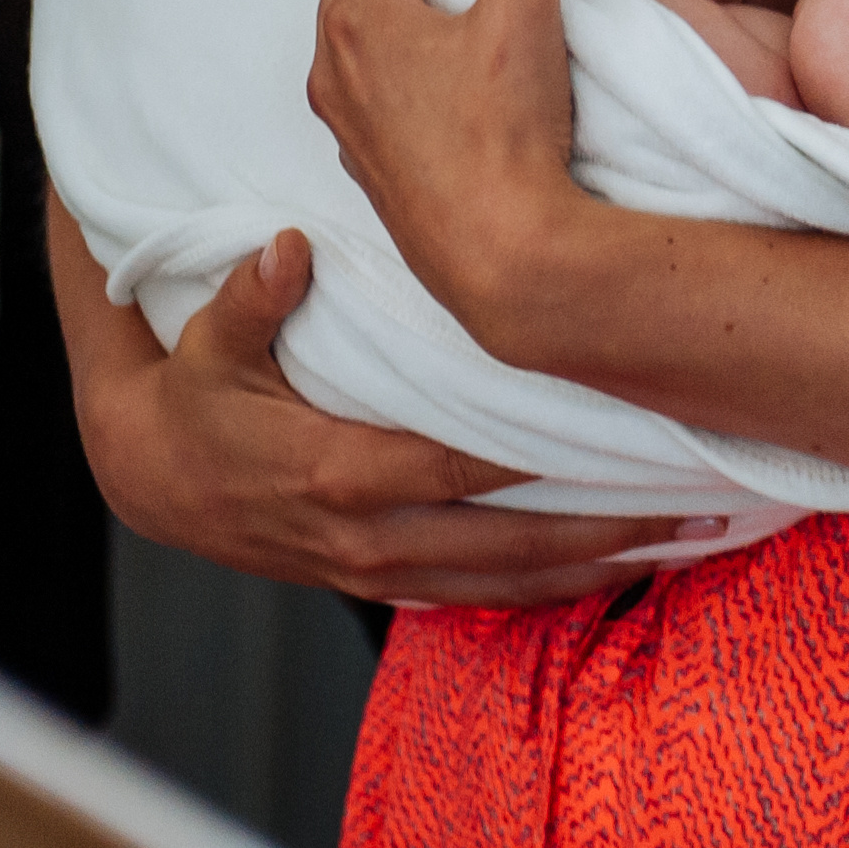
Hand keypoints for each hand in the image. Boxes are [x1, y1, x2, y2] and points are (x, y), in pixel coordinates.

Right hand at [48, 194, 701, 605]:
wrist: (154, 480)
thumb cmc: (197, 397)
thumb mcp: (207, 343)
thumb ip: (251, 298)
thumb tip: (289, 248)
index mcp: (338, 470)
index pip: (459, 466)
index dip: (540, 458)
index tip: (619, 437)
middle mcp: (368, 534)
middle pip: (509, 546)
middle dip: (605, 533)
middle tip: (694, 514)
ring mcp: (377, 568)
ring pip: (505, 586)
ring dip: (595, 572)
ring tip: (682, 550)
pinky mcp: (382, 582)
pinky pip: (480, 600)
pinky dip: (549, 593)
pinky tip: (613, 574)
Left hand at [309, 0, 590, 351]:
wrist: (503, 263)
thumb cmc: (507, 136)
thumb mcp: (525, 6)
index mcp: (360, 18)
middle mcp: (336, 68)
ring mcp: (349, 124)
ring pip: (357, 35)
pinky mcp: (373, 168)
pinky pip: (370, 88)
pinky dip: (399, 55)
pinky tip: (442, 67)